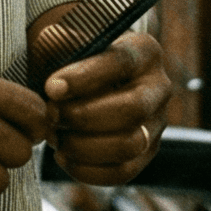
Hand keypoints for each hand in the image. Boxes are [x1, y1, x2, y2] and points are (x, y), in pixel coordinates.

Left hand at [29, 14, 172, 187]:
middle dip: (84, 116)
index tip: (51, 88)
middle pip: (132, 110)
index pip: (120, 63)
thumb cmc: (73, 59)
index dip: (84, 78)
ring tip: (55, 136)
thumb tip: (53, 38)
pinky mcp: (146, 154)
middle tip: (51, 115)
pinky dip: (87, 170)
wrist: (83, 85)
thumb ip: (59, 41)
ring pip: (130, 145)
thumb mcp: (65, 42)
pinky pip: (123, 172)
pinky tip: (63, 155)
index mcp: (144, 51)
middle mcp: (159, 87)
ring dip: (84, 146)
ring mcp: (156, 124)